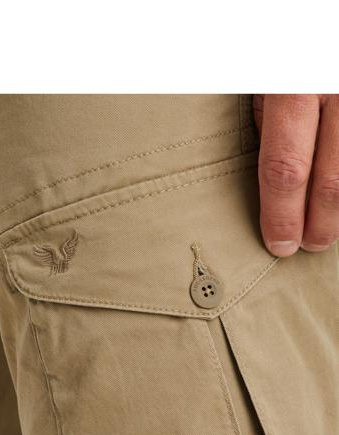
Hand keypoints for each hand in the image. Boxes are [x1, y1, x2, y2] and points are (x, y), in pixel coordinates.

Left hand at [254, 94, 338, 256]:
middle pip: (333, 181)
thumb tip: (276, 179)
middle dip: (322, 222)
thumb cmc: (281, 33)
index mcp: (292, 88)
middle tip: (311, 244)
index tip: (279, 244)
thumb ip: (269, 122)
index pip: (285, 169)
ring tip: (330, 224)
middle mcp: (333, 89)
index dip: (282, 215)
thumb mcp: (259, 81)